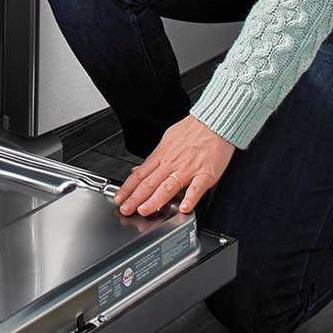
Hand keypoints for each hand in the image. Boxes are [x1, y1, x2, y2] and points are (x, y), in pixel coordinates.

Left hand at [113, 115, 235, 216]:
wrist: (213, 122)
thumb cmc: (192, 130)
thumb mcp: (167, 140)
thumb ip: (153, 159)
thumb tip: (138, 170)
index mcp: (162, 156)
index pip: (140, 175)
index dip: (128, 188)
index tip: (119, 199)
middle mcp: (172, 163)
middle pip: (150, 183)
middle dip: (135, 198)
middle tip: (126, 209)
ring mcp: (188, 169)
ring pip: (168, 187)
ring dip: (155, 200)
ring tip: (145, 211)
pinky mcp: (206, 173)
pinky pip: (196, 188)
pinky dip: (189, 198)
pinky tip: (183, 208)